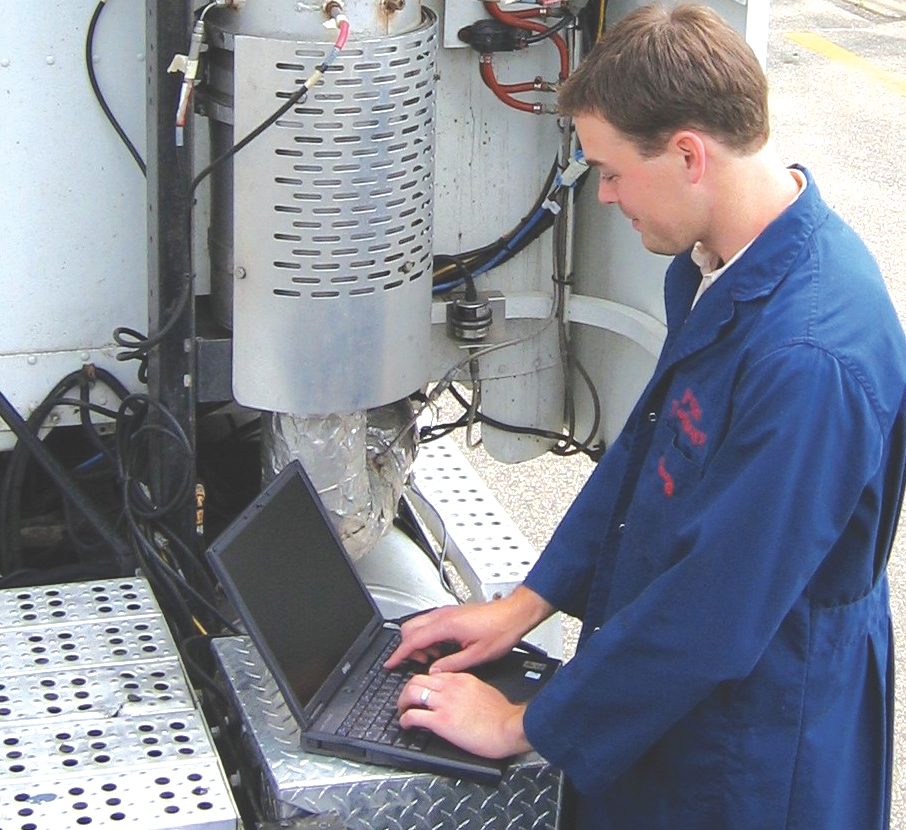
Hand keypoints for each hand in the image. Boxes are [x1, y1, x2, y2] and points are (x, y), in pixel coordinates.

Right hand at [384, 586, 553, 673]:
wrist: (515, 613)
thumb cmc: (501, 630)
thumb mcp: (477, 655)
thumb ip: (452, 664)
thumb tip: (434, 671)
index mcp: (446, 626)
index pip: (413, 640)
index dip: (399, 654)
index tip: (391, 664)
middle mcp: (443, 615)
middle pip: (409, 628)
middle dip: (408, 647)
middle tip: (418, 663)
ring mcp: (447, 612)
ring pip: (418, 624)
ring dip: (419, 641)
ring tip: (433, 657)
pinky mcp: (452, 612)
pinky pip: (430, 623)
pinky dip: (428, 636)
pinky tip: (441, 648)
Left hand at [397, 671, 531, 758]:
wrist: (510, 727)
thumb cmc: (503, 715)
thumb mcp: (484, 691)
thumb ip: (468, 690)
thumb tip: (459, 698)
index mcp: (462, 679)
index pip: (434, 674)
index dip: (423, 683)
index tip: (421, 691)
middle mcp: (450, 687)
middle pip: (417, 679)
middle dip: (407, 690)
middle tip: (405, 700)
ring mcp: (445, 702)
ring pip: (411, 692)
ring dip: (402, 702)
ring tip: (402, 710)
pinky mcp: (441, 721)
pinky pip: (413, 715)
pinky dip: (404, 719)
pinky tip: (405, 724)